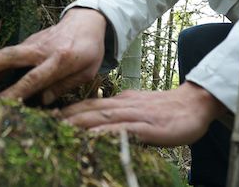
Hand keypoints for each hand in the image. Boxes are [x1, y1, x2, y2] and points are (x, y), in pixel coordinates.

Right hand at [0, 7, 106, 103]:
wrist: (87, 21)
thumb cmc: (90, 50)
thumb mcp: (86, 72)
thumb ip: (64, 86)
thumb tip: (42, 101)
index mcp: (60, 59)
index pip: (34, 78)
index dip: (16, 91)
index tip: (0, 102)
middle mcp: (42, 49)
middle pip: (10, 57)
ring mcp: (33, 43)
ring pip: (6, 53)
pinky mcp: (29, 41)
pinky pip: (10, 54)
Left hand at [61, 82, 226, 145]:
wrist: (196, 104)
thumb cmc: (167, 110)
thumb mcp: (139, 108)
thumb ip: (120, 112)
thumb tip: (100, 120)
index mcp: (121, 102)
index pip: (89, 104)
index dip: (68, 110)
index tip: (47, 116)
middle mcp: (124, 105)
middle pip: (89, 109)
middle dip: (65, 116)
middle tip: (43, 122)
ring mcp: (135, 115)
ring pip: (101, 116)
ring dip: (78, 122)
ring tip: (58, 128)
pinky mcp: (148, 127)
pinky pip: (123, 129)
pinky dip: (105, 132)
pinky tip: (91, 136)